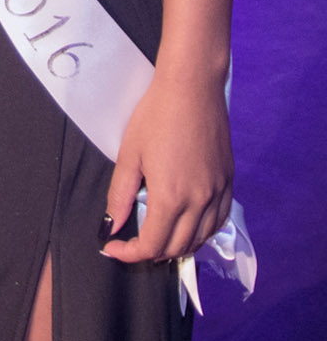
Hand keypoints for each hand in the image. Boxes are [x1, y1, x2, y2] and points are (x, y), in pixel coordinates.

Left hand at [101, 73, 233, 263]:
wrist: (192, 87)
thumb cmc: (156, 115)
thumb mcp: (130, 154)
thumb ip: (120, 195)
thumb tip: (111, 226)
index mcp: (171, 197)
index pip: (152, 245)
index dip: (130, 253)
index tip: (113, 248)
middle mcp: (199, 202)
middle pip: (177, 248)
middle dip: (152, 253)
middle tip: (133, 243)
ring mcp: (217, 193)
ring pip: (201, 239)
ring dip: (178, 247)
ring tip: (159, 238)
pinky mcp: (228, 181)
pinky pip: (218, 221)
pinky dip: (202, 233)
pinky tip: (189, 226)